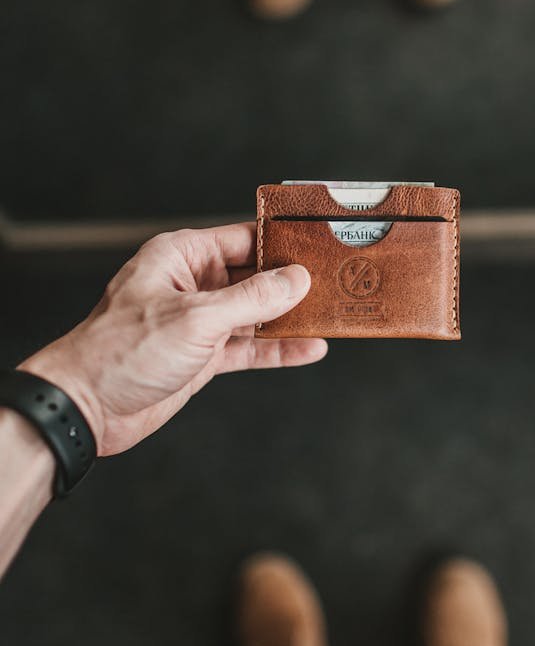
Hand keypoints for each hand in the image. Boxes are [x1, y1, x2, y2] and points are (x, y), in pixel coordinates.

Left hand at [19, 224, 324, 455]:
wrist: (87, 407)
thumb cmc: (120, 352)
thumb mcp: (196, 318)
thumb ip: (251, 299)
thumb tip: (295, 280)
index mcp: (182, 257)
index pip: (244, 238)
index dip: (283, 242)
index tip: (320, 245)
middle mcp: (192, 284)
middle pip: (255, 275)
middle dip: (293, 282)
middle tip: (336, 281)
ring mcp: (199, 321)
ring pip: (256, 313)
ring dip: (291, 317)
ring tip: (332, 313)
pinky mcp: (202, 355)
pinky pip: (249, 346)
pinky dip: (279, 349)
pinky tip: (309, 348)